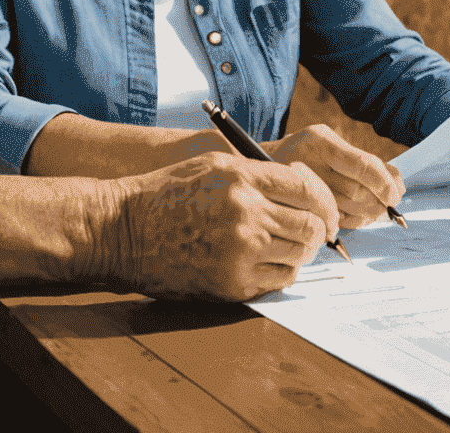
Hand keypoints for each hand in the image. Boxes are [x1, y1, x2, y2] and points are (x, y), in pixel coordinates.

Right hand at [103, 152, 340, 300]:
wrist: (124, 230)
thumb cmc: (167, 192)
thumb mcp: (214, 164)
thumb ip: (258, 174)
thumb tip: (301, 188)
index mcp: (243, 178)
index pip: (307, 188)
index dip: (324, 200)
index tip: (324, 209)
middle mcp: (245, 214)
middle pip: (310, 225)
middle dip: (319, 229)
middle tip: (315, 231)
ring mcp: (239, 252)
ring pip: (299, 256)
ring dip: (301, 252)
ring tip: (289, 246)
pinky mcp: (231, 284)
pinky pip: (279, 281)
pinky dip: (282, 272)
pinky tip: (269, 261)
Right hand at [265, 123, 405, 229]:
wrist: (263, 167)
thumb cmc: (304, 154)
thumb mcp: (330, 145)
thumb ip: (363, 160)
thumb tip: (397, 180)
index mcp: (319, 140)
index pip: (362, 164)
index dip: (384, 182)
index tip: (395, 193)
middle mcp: (308, 161)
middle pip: (356, 190)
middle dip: (378, 201)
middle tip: (389, 204)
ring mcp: (299, 186)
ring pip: (347, 208)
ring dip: (368, 214)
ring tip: (376, 211)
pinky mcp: (298, 208)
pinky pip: (333, 221)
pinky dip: (353, 222)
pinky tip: (359, 218)